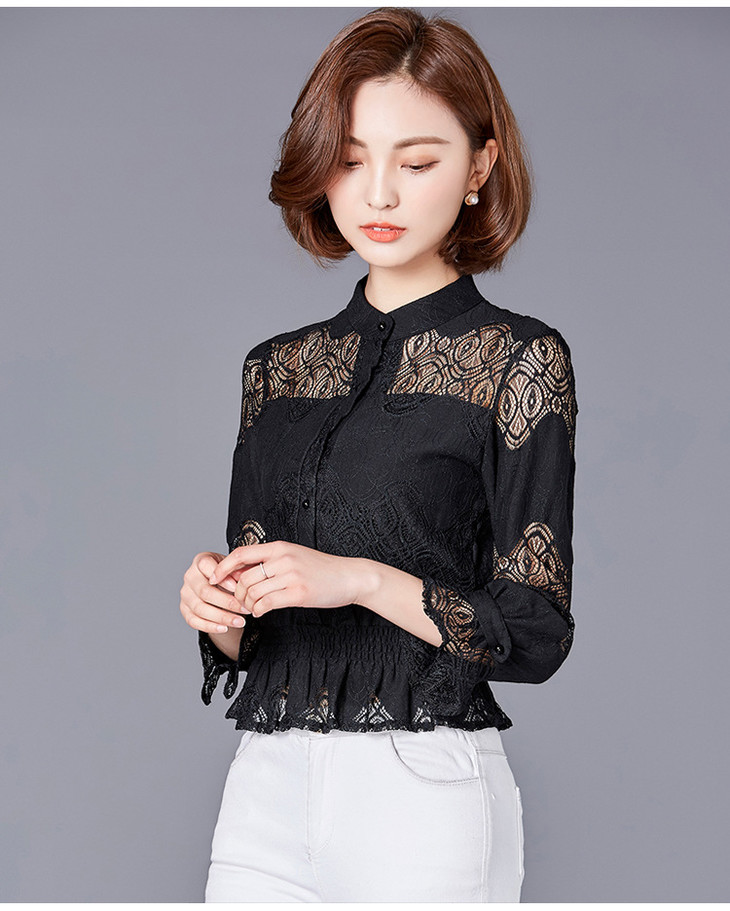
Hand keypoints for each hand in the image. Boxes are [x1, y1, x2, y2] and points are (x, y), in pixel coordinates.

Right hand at [179, 551, 247, 634]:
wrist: (219, 586)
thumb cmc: (228, 574)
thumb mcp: (234, 568)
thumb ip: (237, 571)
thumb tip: (242, 579)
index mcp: (200, 561)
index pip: (206, 566)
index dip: (222, 577)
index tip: (237, 588)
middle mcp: (189, 576)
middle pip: (204, 591)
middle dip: (227, 602)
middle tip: (245, 609)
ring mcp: (185, 594)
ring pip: (200, 608)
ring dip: (222, 617)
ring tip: (240, 622)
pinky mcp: (184, 609)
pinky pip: (194, 621)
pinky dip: (210, 626)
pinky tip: (225, 628)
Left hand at [208, 541, 370, 617]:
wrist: (349, 576)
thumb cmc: (321, 569)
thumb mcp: (294, 556)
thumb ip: (270, 561)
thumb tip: (241, 572)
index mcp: (279, 547)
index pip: (240, 553)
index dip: (223, 567)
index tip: (213, 578)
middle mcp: (283, 558)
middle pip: (244, 578)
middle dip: (237, 594)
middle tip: (241, 602)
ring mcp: (291, 575)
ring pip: (253, 593)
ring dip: (248, 605)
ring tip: (252, 608)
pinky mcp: (298, 593)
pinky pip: (267, 604)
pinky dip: (259, 611)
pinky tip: (261, 612)